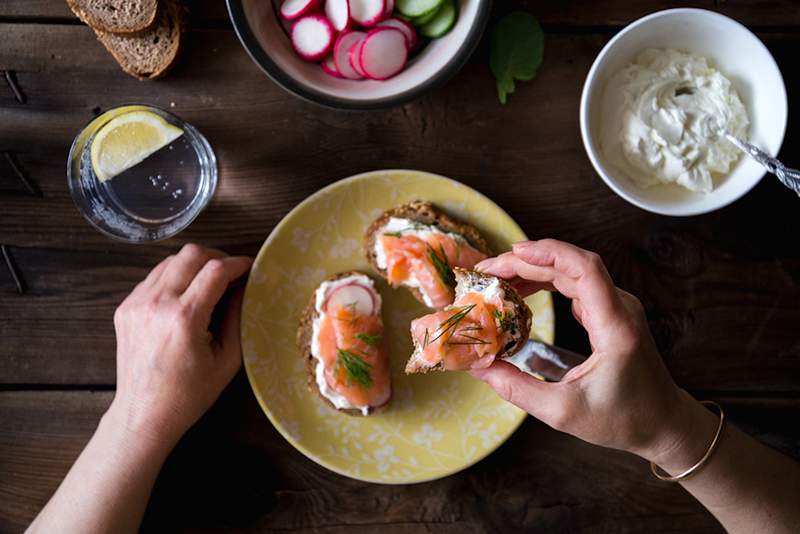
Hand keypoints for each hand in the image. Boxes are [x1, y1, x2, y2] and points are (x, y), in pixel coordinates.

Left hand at [107, 244, 252, 447]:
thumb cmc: (190, 393)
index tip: (250, 267)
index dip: (238, 264)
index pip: (215, 271)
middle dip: (217, 256)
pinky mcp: (125, 307)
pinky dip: (174, 277)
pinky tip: (185, 296)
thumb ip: (237, 317)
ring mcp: (136, 303)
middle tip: (230, 272)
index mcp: (185, 318)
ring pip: (170, 260)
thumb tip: (245, 287)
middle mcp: (157, 304)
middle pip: (191, 254)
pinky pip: (154, 277)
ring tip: (209, 282)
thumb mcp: (227, 359)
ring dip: (194, 265)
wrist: (144, 413)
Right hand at [472, 239, 708, 465]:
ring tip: (497, 278)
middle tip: (487, 271)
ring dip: (534, 268)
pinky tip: (521, 290)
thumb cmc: (623, 420)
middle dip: (527, 262)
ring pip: (573, 271)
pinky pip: (576, 284)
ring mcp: (617, 307)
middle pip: (572, 265)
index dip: (549, 253)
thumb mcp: (563, 412)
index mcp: (615, 328)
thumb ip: (518, 389)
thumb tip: (479, 367)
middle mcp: (620, 309)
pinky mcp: (610, 312)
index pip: (585, 270)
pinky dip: (546, 281)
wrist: (664, 424)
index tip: (513, 252)